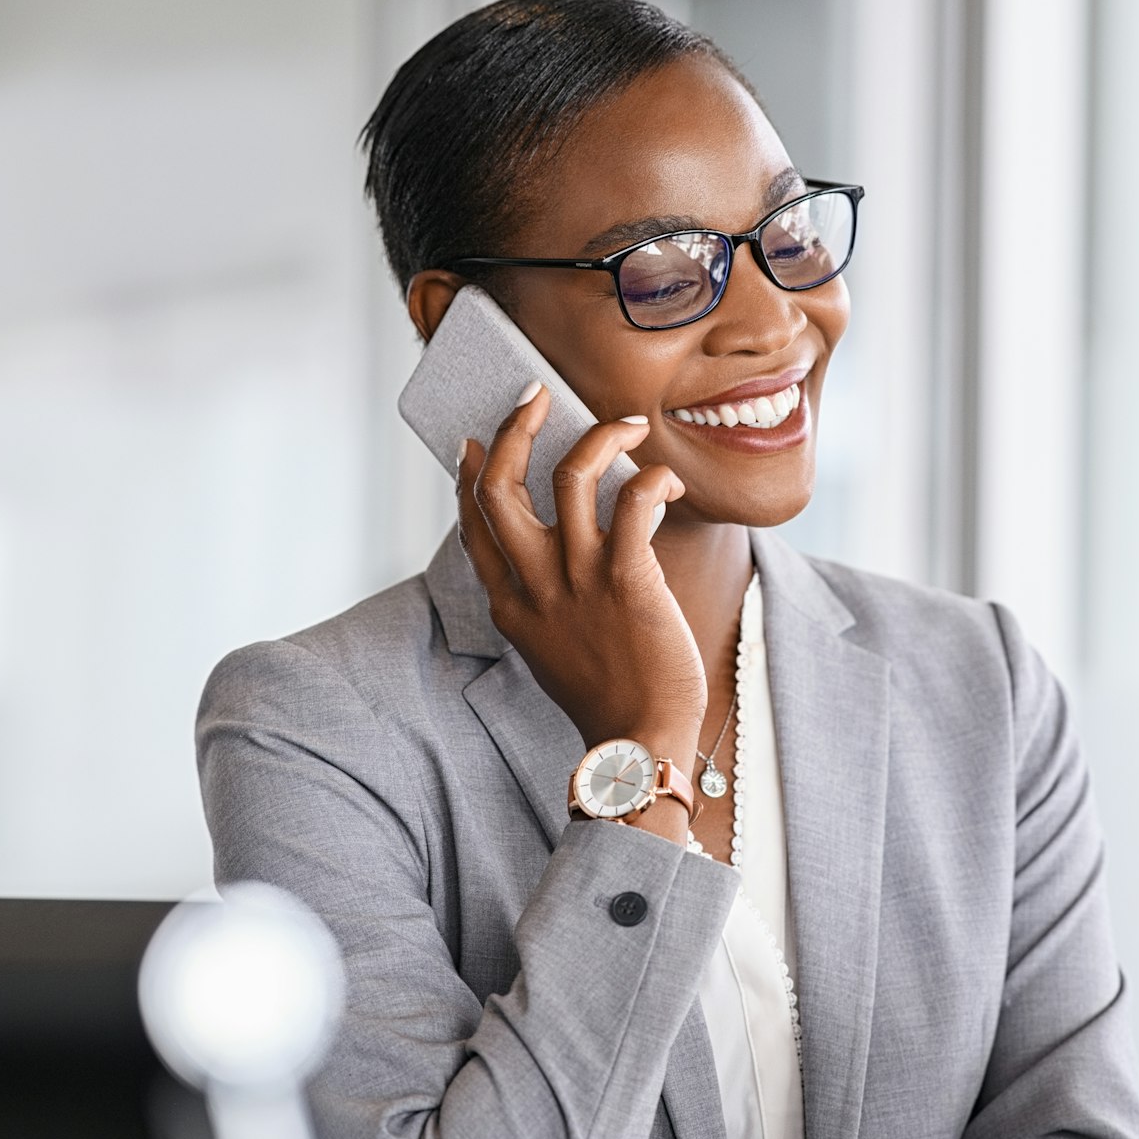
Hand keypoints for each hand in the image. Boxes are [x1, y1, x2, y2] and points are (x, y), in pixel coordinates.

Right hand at [457, 384, 705, 768]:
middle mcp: (535, 586)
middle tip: (535, 395)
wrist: (638, 743)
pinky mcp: (628, 580)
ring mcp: (578, 580)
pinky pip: (633, 503)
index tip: (477, 441)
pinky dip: (652, 479)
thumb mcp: (550, 650)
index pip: (474, 525)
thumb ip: (542, 603)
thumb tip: (554, 561)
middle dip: (514, 429)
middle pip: (501, 488)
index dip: (470, 477)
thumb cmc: (607, 698)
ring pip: (570, 477)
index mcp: (510, 605)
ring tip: (627, 424)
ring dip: (599, 437)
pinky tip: (668, 483)